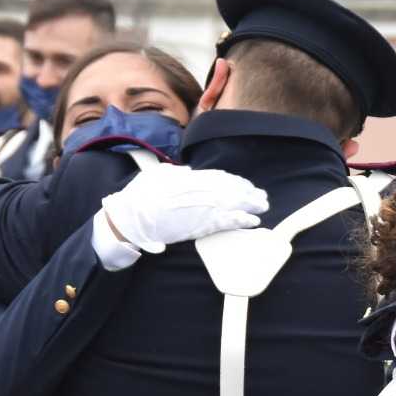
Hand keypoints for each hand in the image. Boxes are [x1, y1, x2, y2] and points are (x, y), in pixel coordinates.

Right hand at [99, 161, 267, 254]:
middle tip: (262, 196)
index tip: (246, 185)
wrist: (131, 218)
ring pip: (233, 203)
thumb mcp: (156, 176)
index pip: (218, 176)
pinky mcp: (200, 225)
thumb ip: (174, 173)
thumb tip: (187, 170)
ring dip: (251, 205)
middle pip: (230, 188)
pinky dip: (242, 221)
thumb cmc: (139, 198)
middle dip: (248, 192)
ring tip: (263, 207)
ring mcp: (200, 207)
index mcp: (188, 177)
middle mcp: (199, 189)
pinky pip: (226, 222)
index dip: (235, 181)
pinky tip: (254, 222)